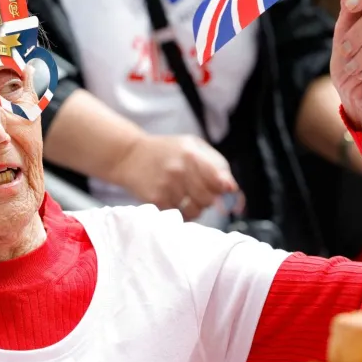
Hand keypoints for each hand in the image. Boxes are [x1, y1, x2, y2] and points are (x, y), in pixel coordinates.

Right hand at [113, 134, 237, 220]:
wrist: (129, 156)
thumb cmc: (165, 151)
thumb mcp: (191, 146)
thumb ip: (215, 163)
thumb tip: (232, 188)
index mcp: (192, 154)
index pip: (220, 180)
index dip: (225, 190)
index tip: (225, 194)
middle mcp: (180, 170)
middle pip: (209, 199)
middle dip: (209, 200)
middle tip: (200, 193)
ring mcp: (167, 186)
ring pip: (195, 210)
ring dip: (196, 208)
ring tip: (187, 198)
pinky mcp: (156, 199)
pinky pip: (179, 216)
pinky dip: (181, 213)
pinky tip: (174, 202)